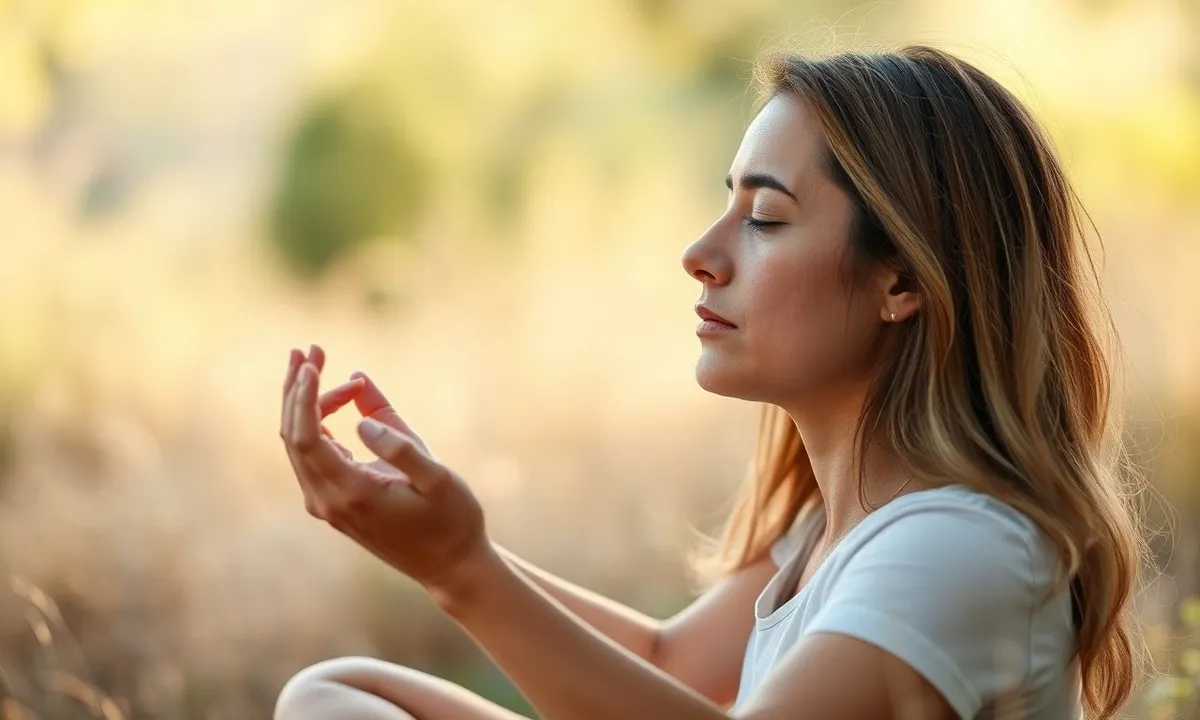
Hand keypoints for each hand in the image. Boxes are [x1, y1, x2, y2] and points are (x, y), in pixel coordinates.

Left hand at [279, 345, 489, 596]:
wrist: (450, 565)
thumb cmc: (451, 519)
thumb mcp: (438, 477)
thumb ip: (401, 444)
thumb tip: (359, 415)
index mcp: (351, 493)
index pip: (306, 437)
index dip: (304, 395)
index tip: (316, 361)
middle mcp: (328, 501)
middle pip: (293, 435)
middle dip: (298, 388)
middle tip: (312, 348)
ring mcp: (326, 505)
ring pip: (298, 444)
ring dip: (305, 402)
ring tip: (318, 362)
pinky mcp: (333, 503)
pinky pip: (313, 454)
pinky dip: (318, 422)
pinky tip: (338, 398)